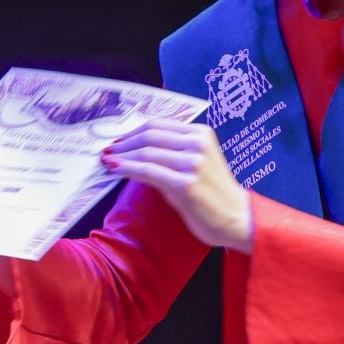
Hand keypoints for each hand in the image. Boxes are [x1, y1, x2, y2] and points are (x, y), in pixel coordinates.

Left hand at [102, 120, 254, 250]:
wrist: (237, 219)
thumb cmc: (213, 194)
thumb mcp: (195, 164)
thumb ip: (171, 152)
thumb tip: (134, 149)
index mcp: (200, 133)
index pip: (157, 125)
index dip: (132, 132)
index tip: (117, 141)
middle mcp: (197, 144)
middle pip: (149, 135)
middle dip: (123, 143)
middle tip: (106, 151)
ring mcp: (193, 163)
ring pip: (146, 152)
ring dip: (122, 156)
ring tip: (107, 161)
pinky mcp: (186, 184)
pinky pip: (148, 171)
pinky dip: (128, 168)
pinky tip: (116, 170)